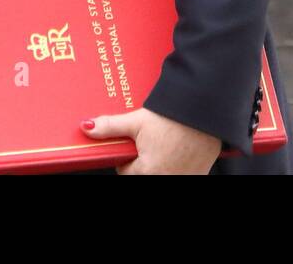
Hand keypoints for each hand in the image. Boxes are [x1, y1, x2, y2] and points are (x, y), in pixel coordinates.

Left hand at [81, 107, 220, 174]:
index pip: (125, 172)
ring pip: (161, 174)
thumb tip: (87, 128)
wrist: (205, 113)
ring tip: (162, 142)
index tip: (130, 143)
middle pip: (143, 174)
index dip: (125, 156)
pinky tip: (177, 147)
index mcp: (147, 172)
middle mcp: (166, 179)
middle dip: (141, 160)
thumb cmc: (172, 118)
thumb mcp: (136, 121)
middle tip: (146, 141)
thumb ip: (110, 127)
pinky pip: (179, 173)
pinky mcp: (198, 175)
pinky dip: (176, 164)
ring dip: (159, 162)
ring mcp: (183, 179)